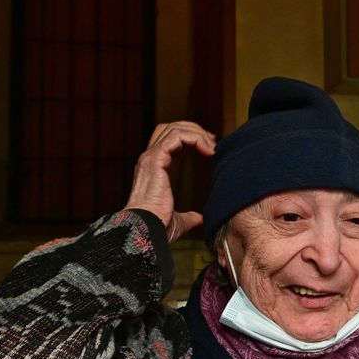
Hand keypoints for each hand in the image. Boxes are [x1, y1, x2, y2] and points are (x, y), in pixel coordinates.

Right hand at [125, 121, 216, 242]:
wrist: (146, 230)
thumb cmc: (157, 227)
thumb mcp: (179, 220)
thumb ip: (189, 217)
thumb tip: (199, 220)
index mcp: (155, 168)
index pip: (171, 140)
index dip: (191, 138)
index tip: (209, 148)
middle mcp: (150, 159)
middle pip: (171, 128)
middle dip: (194, 130)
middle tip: (213, 142)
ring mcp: (151, 157)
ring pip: (174, 128)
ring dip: (196, 133)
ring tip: (212, 146)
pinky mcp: (155, 159)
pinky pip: (176, 136)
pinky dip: (194, 138)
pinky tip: (207, 151)